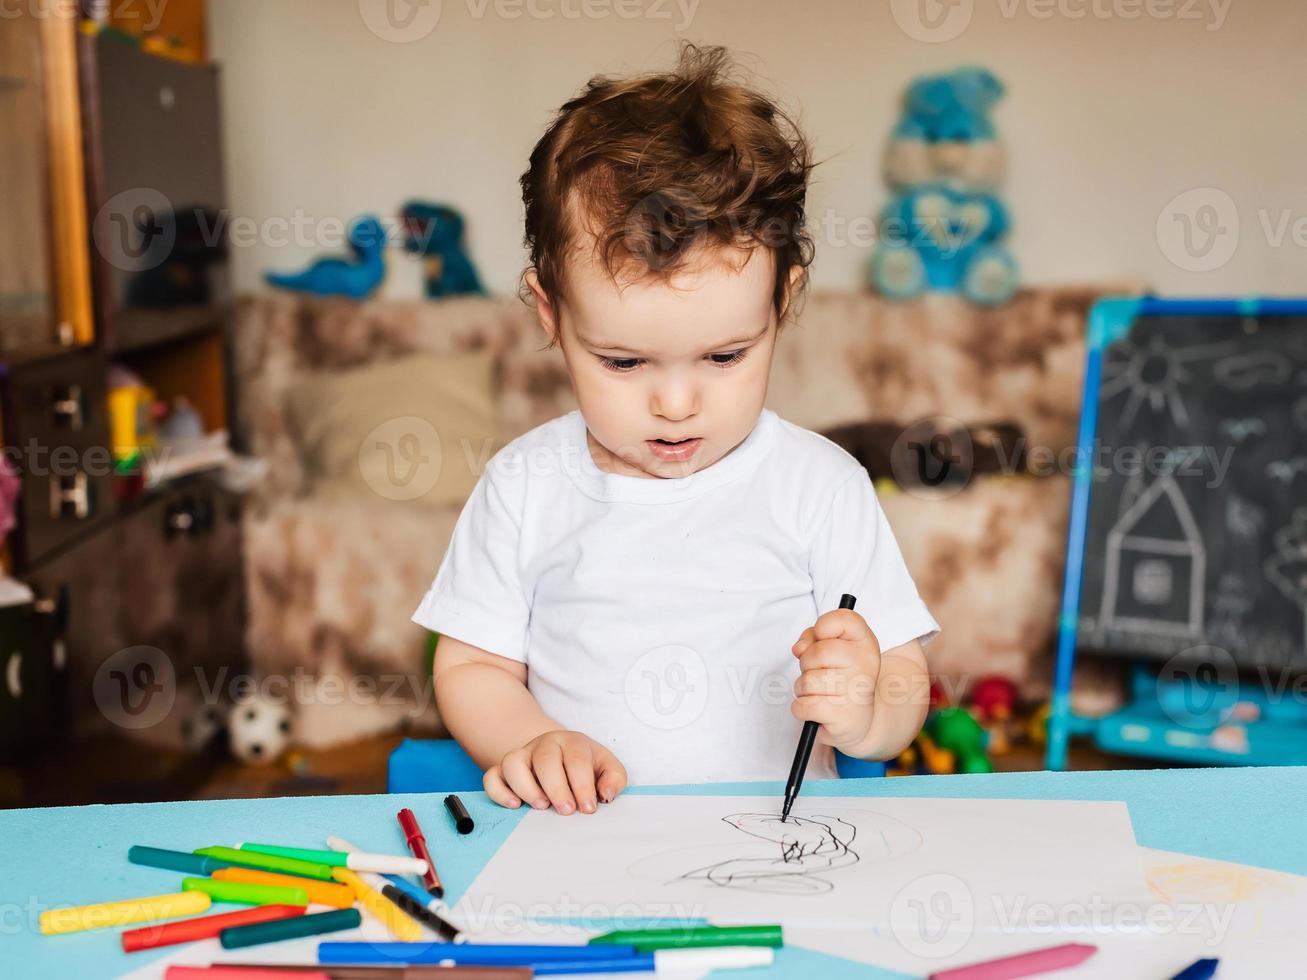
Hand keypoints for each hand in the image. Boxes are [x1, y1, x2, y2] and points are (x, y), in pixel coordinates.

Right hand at [483, 730, 627, 814]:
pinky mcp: (504, 770)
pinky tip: (515, 805)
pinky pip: (492, 776)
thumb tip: (605, 794)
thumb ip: (614, 779)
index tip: (588, 808)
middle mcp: (545, 744)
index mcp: (572, 742)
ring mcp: (523, 755)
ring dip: (526, 786)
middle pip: (545, 759)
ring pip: (513, 762)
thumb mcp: (607, 768)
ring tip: (541, 806)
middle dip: (557, 788)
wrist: (561, 755)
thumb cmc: (587, 767)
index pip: (576, 758)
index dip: (583, 784)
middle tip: (567, 811)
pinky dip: (499, 791)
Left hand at [791, 607, 881, 752]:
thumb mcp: (833, 650)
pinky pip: (802, 706)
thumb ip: (813, 638)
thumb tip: (799, 648)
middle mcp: (865, 665)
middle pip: (818, 652)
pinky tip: (818, 710)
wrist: (859, 721)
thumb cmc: (841, 680)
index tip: (822, 638)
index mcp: (865, 643)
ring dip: (804, 689)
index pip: (843, 619)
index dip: (822, 627)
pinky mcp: (842, 717)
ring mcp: (856, 692)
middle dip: (807, 664)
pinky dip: (802, 709)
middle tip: (821, 673)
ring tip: (822, 693)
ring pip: (806, 682)